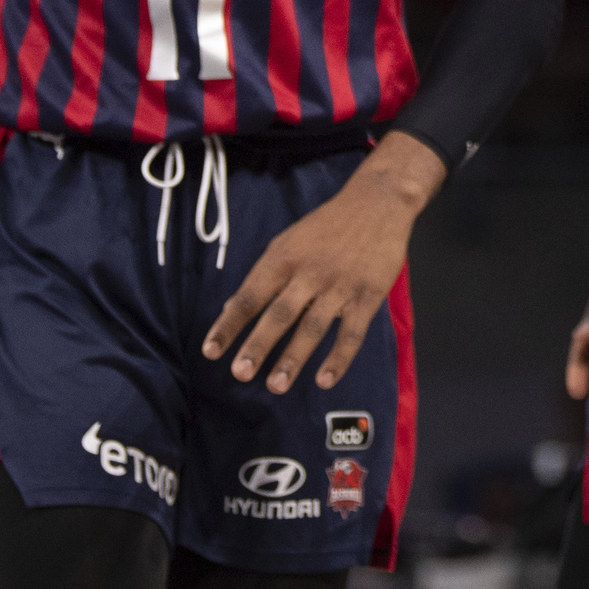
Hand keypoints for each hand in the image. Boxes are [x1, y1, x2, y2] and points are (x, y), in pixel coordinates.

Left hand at [204, 136, 439, 394]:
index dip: (229, 324)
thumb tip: (230, 309)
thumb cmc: (326, 225)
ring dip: (294, 357)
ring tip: (276, 386)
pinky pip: (352, 332)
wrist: (377, 202)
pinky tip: (325, 380)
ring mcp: (340, 285)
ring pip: (313, 326)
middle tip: (240, 373)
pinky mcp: (368, 295)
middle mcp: (309, 273)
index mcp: (283, 258)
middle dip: (258, 344)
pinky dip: (339, 358)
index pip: (250, 296)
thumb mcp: (287, 241)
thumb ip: (263, 276)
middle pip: (280, 313)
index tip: (210, 351)